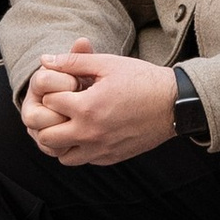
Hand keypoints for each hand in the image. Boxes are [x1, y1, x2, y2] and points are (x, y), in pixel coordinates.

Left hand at [21, 47, 180, 167]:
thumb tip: (45, 59)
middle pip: (46, 136)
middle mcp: (90, 134)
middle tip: (60, 108)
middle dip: (48, 120)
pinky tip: (88, 131)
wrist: (174, 104)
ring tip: (71, 123)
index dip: (52, 91)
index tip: (63, 86)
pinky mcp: (110, 158)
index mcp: (88, 108)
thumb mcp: (108, 64)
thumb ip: (74, 62)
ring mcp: (101, 149)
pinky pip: (83, 160)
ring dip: (61, 140)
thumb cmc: (142, 79)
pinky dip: (79, 148)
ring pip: (62, 156)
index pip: (48, 103)